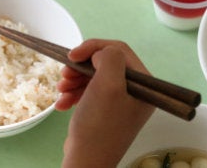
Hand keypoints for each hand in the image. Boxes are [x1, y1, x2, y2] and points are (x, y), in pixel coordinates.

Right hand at [56, 39, 154, 167]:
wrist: (86, 162)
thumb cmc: (99, 126)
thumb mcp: (108, 85)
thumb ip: (110, 58)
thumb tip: (101, 53)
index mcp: (145, 85)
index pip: (120, 51)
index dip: (94, 48)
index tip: (73, 55)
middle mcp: (136, 92)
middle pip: (106, 63)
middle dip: (82, 66)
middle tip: (65, 74)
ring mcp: (121, 102)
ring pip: (95, 76)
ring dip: (74, 79)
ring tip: (61, 90)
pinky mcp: (106, 111)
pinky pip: (89, 91)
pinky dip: (74, 94)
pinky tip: (63, 103)